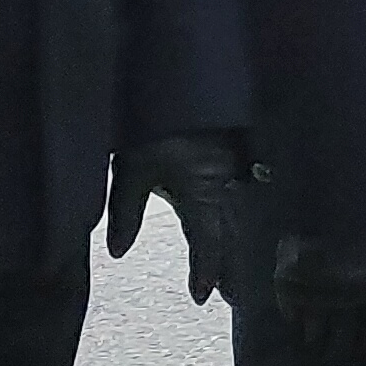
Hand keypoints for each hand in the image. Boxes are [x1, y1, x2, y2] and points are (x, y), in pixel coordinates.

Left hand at [109, 132, 249, 304]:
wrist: (179, 68)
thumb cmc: (152, 118)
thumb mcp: (130, 167)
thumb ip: (125, 211)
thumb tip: (118, 251)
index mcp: (202, 191)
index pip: (208, 244)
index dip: (206, 272)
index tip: (203, 297)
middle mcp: (226, 181)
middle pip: (233, 233)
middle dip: (233, 266)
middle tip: (236, 297)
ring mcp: (236, 163)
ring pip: (242, 211)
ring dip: (241, 240)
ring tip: (242, 266)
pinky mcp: (238, 144)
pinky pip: (245, 184)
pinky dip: (245, 205)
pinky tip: (247, 210)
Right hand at [275, 221, 365, 364]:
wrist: (331, 202)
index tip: (365, 351)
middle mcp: (345, 302)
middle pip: (342, 338)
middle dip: (339, 350)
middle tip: (334, 356)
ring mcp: (315, 296)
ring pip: (315, 332)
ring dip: (315, 340)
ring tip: (313, 346)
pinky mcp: (290, 288)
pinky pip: (290, 311)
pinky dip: (293, 317)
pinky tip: (295, 320)